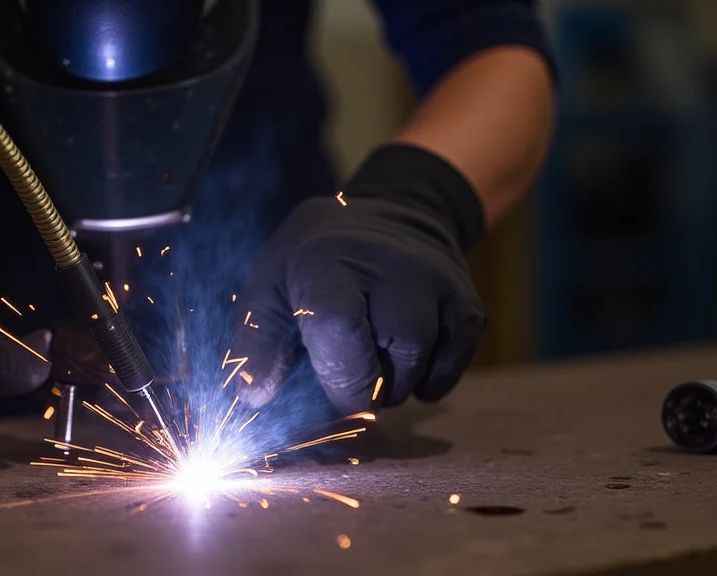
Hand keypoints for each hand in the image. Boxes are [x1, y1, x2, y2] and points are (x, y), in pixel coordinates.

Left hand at [230, 145, 486, 414]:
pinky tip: (406, 362)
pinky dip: (427, 381)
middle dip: (366, 386)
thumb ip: (256, 342)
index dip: (338, 379)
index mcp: (330, 260)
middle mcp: (392, 265)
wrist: (396, 213)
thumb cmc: (317, 259)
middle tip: (349, 373)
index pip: (340, 326)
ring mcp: (438, 283)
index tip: (333, 401)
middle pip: (391, 356)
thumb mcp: (271, 284)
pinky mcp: (468, 304)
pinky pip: (451, 366)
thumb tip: (252, 399)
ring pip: (421, 365)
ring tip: (373, 361)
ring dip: (394, 385)